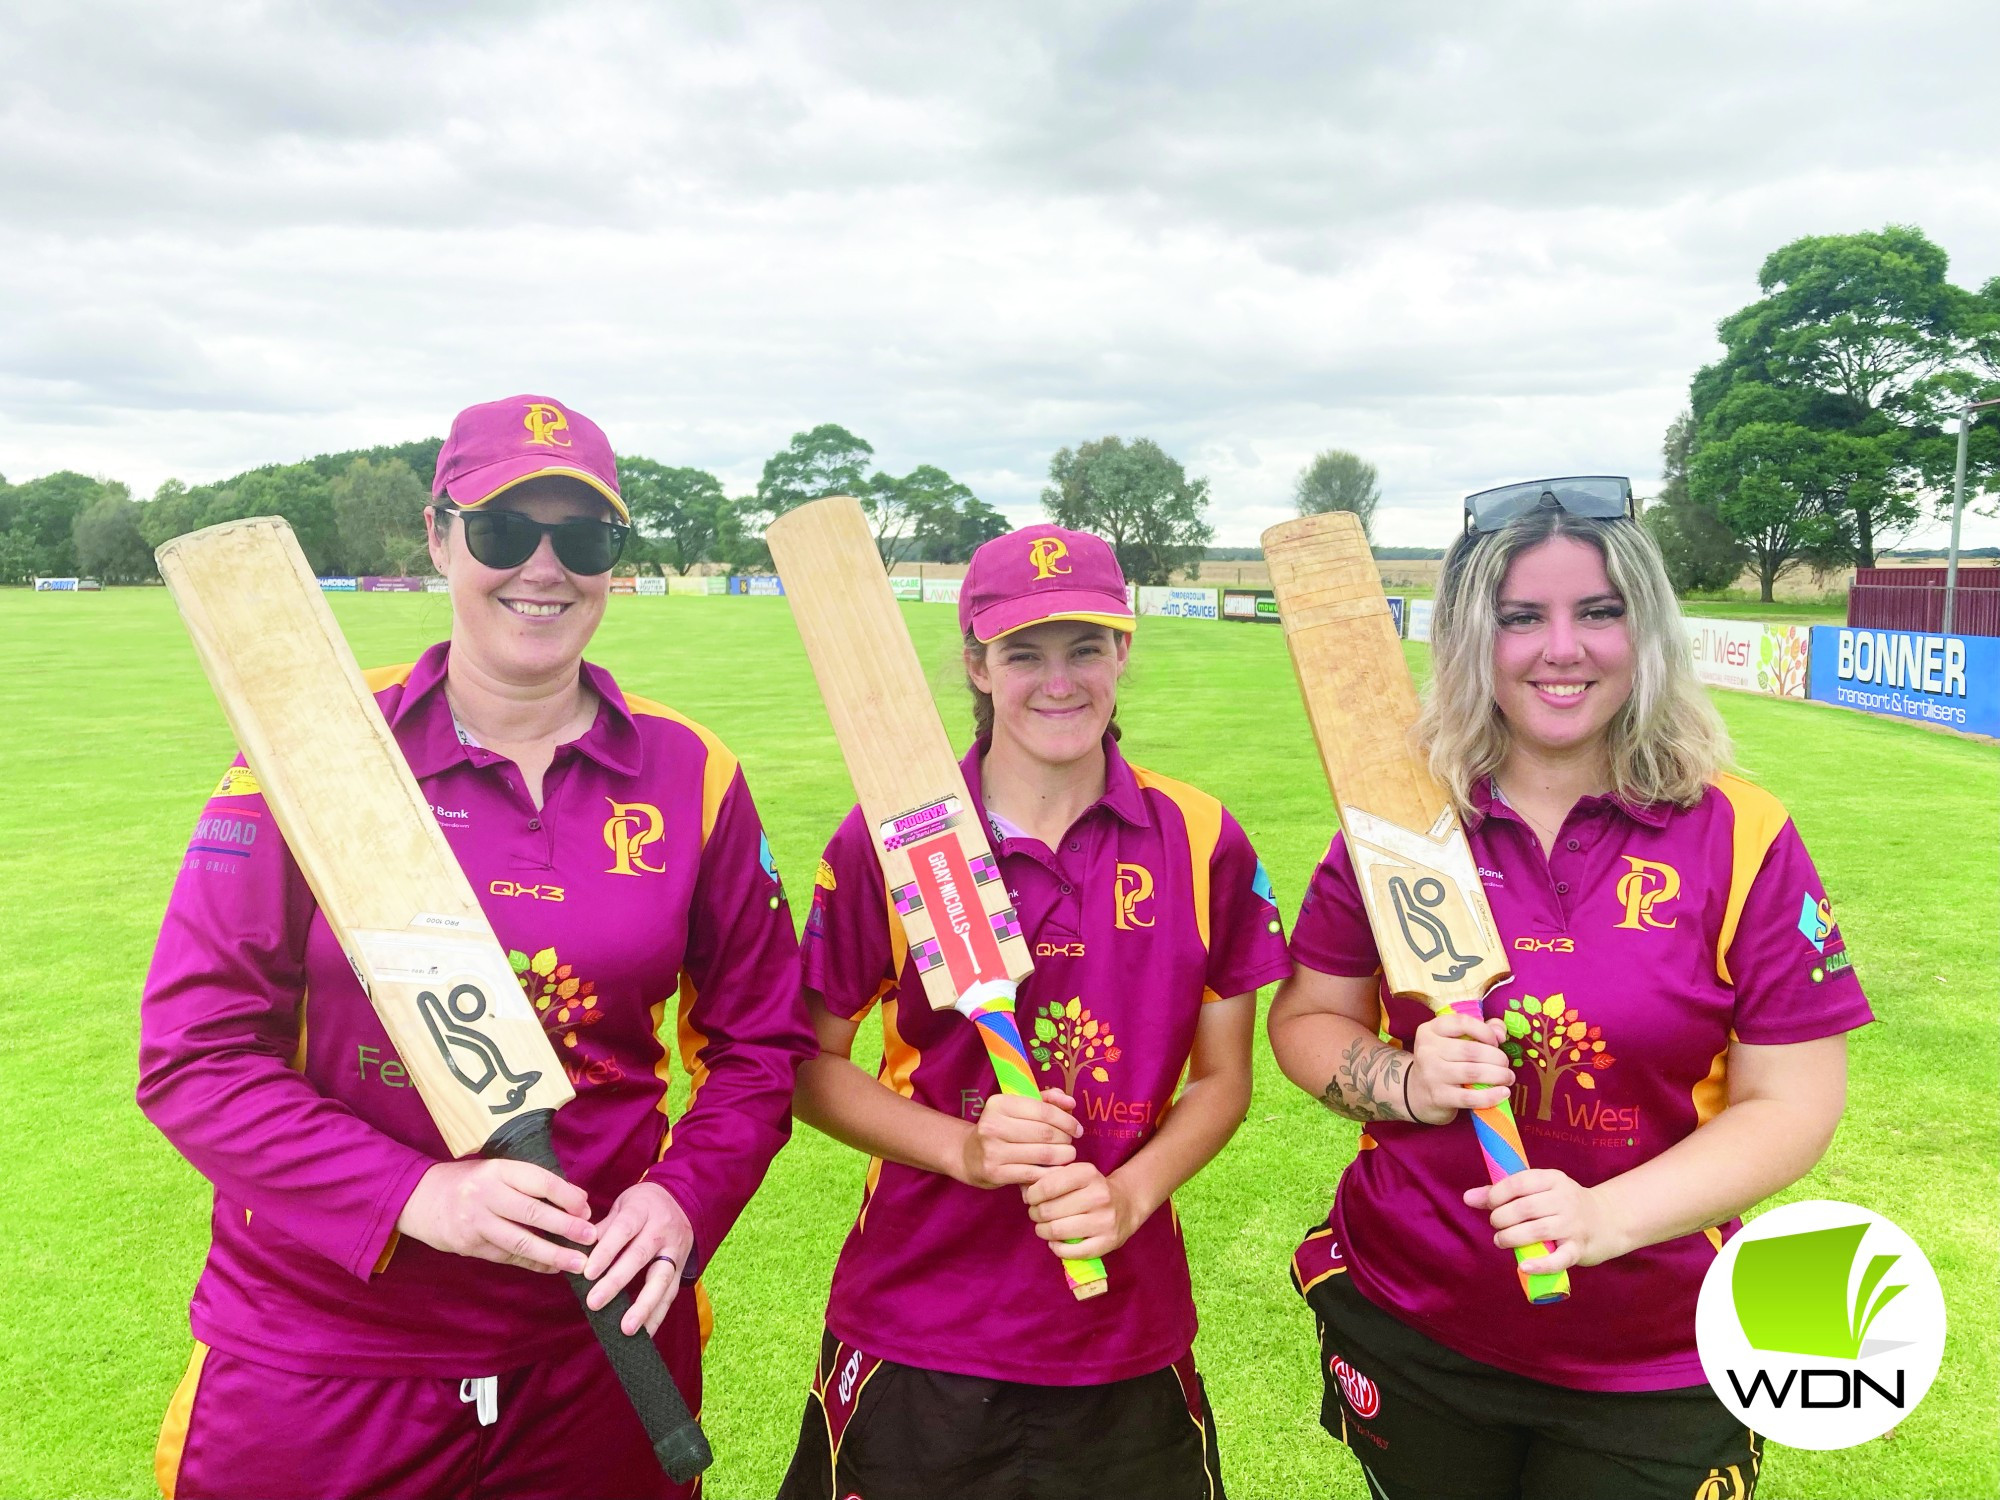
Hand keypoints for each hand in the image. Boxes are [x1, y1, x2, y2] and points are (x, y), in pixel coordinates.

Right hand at [395, 1159, 595, 1274]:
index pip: (540, 1181)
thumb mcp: (497, 1171)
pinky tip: (552, 1267)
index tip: (586, 1209)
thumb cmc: (469, 1182)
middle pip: (533, 1213)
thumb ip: (532, 1183)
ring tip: (578, 1263)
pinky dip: (533, 1263)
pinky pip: (508, 1257)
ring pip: (521, 1241)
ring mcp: (476, 1222)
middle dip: (566, 1227)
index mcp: (498, 1170)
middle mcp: (486, 1195)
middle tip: (592, 1238)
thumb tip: (578, 1200)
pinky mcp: (469, 1246)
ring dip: (553, 1254)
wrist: (418, 1199)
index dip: (567, 1196)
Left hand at [583, 1182, 697, 1335]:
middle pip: (640, 1256)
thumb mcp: (621, 1206)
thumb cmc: (640, 1206)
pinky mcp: (682, 1268)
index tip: (587, 1273)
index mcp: (642, 1211)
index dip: (606, 1251)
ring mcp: (675, 1251)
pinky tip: (645, 1334)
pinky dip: (657, 1316)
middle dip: (617, 1282)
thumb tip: (575, 1253)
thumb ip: (602, 1229)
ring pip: (662, 1280)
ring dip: (644, 1306)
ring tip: (626, 1329)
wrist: (680, 1200)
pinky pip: (671, 1294)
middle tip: (594, 1303)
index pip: (623, 1230)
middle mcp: (662, 1230)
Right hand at [956, 1088, 1079, 1188]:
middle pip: (1045, 1132)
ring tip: (1067, 1155)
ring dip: (1063, 1156)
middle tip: (1071, 1143)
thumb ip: (1046, 1101)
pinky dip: (1050, 1172)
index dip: (1066, 1120)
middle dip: (1065, 1138)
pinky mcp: (995, 1173)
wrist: (969, 1156)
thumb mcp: (1018, 1108)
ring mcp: (992, 1150)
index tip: (1077, 1128)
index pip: (1043, 1110)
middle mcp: (992, 1125)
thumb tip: (1071, 1103)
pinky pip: (1034, 1173)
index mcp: (999, 1104)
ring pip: (1043, 1154)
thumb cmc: (1001, 1129)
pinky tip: (1056, 1170)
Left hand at [1021, 1162, 1143, 1259]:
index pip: (1047, 1186)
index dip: (1032, 1195)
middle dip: (1035, 1214)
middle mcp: (1099, 1195)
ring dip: (1043, 1231)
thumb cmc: (1090, 1188)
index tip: (1031, 1198)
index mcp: (1088, 1173)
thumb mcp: (1074, 1174)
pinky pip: (1071, 1251)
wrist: (1126, 1204)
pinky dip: (1057, 1248)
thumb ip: (1048, 1178)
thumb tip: (1023, 1190)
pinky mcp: (1108, 1242)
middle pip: (1049, 1210)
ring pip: (1058, 1231)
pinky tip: (1056, 1242)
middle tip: (1037, 1214)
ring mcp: (1105, 1220)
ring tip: (1043, 1228)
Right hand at [1407, 1011, 1514, 1124]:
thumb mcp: (1453, 1040)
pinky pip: (1470, 1097)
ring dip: (1498, 1075)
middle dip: (1497, 1057)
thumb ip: (1480, 1029)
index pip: (1462, 1023)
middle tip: (1506, 1064)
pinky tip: (1503, 1093)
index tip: (1496, 1041)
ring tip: (1508, 1077)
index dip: (1485, 1031)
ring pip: (1473, 1072)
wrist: (1416, 1092)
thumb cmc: (1442, 1062)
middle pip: (1471, 1050)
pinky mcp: (1439, 1097)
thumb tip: (1501, 1032)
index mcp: (1430, 1030)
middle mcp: (1427, 1050)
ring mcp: (1432, 1074)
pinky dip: (1491, 1096)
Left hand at [1464, 1169, 1627, 1274]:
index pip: (1520, 1182)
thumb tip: (1467, 1198)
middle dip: (1501, 1218)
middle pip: (1525, 1208)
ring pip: (1537, 1231)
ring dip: (1512, 1237)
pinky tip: (1523, 1265)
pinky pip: (1559, 1258)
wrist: (1606, 1221)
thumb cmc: (1561, 1205)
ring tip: (1500, 1240)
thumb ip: (1502, 1193)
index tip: (1490, 1205)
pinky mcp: (1579, 1248)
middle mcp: (1565, 1199)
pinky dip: (1540, 1264)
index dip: (1498, 1194)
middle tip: (1496, 1225)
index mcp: (1553, 1179)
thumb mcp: (1537, 1191)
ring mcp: (1573, 1225)